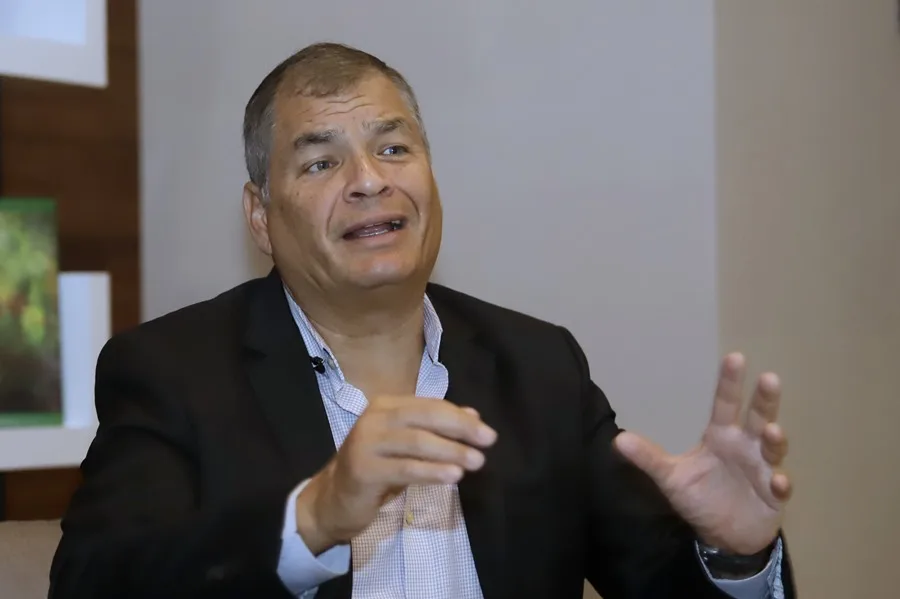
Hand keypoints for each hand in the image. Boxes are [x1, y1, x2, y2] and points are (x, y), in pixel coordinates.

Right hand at [295, 395, 496, 553]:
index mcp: (386, 406)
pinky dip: (431, 472)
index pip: (430, 406)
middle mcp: (374, 418)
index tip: (488, 433)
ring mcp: (365, 443)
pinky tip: (452, 476)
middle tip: (487, 442)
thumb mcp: (407, 446)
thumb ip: (436, 429)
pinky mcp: (363, 470)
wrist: (333, 499)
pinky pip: (405, 469)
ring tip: (476, 462)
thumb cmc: (376, 469)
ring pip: (416, 442)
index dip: (460, 418)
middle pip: (425, 418)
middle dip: (460, 429)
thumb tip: (474, 416)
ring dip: (450, 452)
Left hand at [614, 353, 791, 554]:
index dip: (729, 382)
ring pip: (773, 449)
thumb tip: (618, 439)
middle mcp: (747, 446)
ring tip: (772, 431)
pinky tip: (779, 481)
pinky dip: (782, 483)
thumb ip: (649, 458)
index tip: (734, 357)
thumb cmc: (701, 497)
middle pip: (759, 417)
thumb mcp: (672, 478)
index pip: (726, 404)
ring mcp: (764, 469)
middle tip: (769, 378)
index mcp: (722, 436)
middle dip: (765, 399)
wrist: (725, 535)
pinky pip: (781, 487)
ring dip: (775, 440)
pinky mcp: (774, 495)